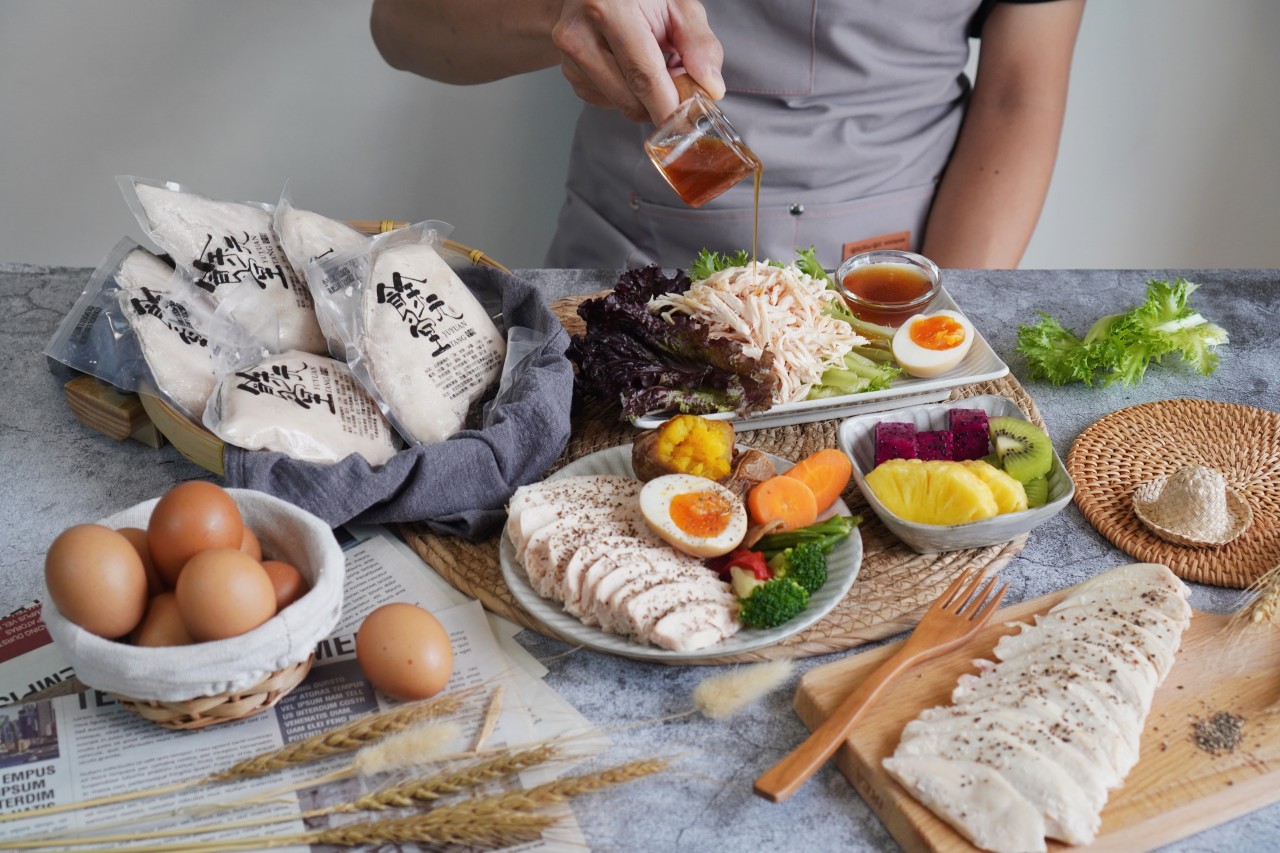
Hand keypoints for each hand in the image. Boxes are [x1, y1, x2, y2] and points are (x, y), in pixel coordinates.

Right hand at [551, 0, 724, 123]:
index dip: (669, 107)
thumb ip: (699, 43)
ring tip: (651, 63)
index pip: (643, 76)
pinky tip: (629, 66)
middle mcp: (580, 33)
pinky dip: (627, 93)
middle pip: (631, 98)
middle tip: (680, 84)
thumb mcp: (677, 4)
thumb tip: (710, 88)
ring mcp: (569, 56)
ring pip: (620, 105)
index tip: (690, 125)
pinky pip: (608, 102)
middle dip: (662, 103)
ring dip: (645, 98)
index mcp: (609, 8)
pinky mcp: (569, 74)